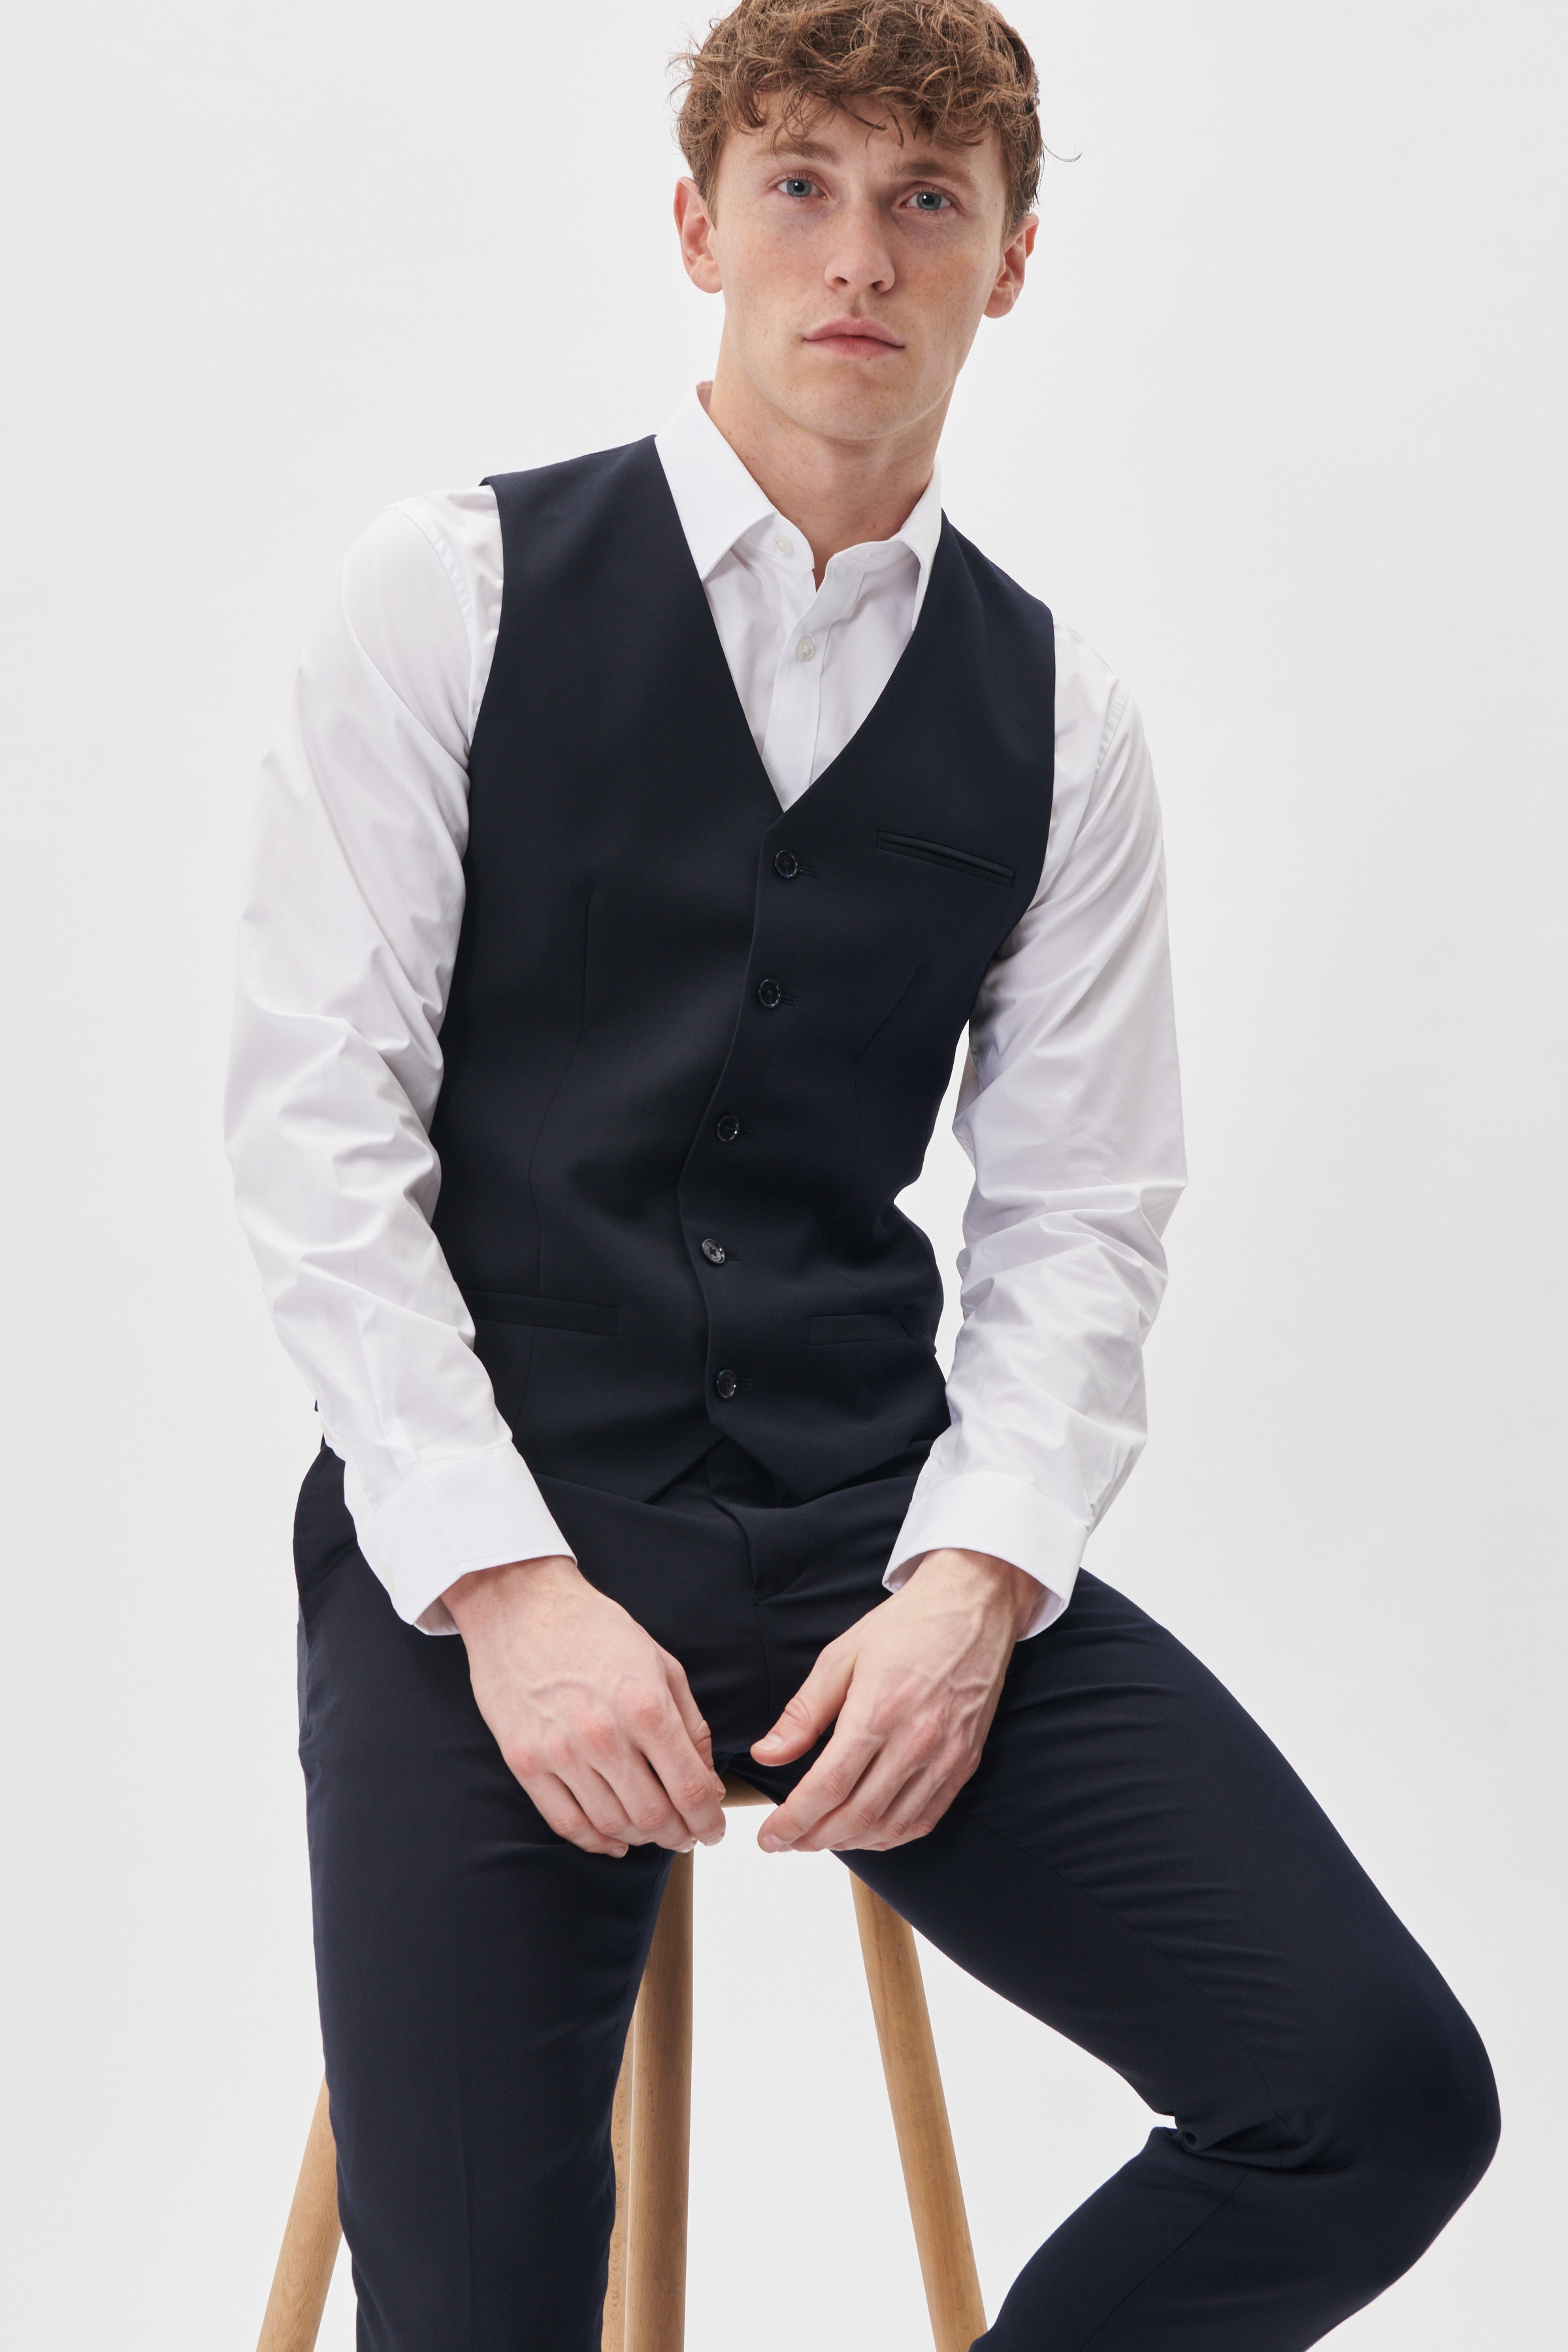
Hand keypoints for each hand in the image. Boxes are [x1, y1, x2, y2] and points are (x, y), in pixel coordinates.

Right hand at [443, 1555, 727, 1858]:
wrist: (521, 1605)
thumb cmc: (595, 1629)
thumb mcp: (660, 1663)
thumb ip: (690, 1725)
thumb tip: (707, 1782)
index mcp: (645, 1706)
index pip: (690, 1789)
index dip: (709, 1820)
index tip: (714, 1828)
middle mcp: (604, 1735)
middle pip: (654, 1816)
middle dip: (680, 1835)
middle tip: (687, 1833)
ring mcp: (560, 1752)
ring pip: (611, 1825)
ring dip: (641, 1838)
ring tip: (654, 1832)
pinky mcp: (525, 1761)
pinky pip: (565, 1822)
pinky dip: (595, 1841)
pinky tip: (613, 1838)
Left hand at [748, 1548, 1040, 1853]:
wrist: (972, 1608)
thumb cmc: (904, 1627)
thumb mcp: (841, 1656)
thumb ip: (803, 1713)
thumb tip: (767, 1755)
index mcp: (878, 1710)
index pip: (829, 1787)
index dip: (793, 1821)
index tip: (768, 1837)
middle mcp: (916, 1741)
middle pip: (857, 1816)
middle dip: (813, 1838)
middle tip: (786, 1841)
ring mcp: (945, 1757)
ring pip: (891, 1827)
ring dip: (849, 1843)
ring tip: (819, 1837)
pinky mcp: (964, 1764)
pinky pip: (925, 1820)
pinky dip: (890, 1836)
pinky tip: (866, 1831)